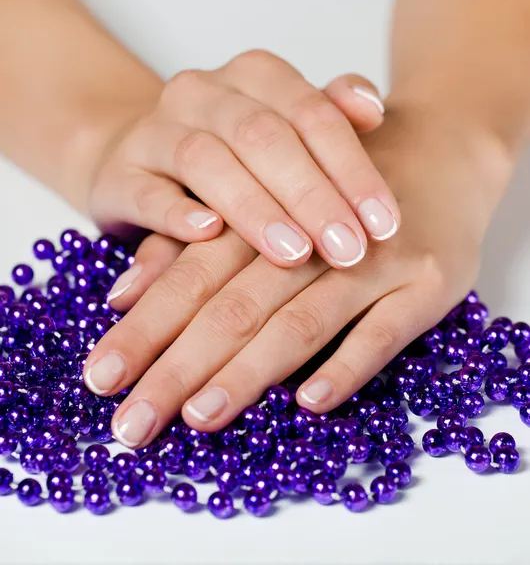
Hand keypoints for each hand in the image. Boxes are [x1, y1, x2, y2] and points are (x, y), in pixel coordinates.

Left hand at [85, 103, 508, 447]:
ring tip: (201, 416)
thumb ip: (192, 246)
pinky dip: (346, 365)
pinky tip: (310, 402)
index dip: (145, 328)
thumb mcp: (260, 201)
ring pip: (301, 320)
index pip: (192, 277)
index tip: (102, 378)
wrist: (438, 148)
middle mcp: (316, 236)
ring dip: (249, 371)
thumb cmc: (336, 186)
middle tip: (134, 423)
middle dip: (178, 367)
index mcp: (266, 212)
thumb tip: (121, 294)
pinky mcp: (429, 280)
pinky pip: (385, 332)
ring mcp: (377, 261)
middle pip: (235, 306)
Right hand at [89, 50, 398, 268]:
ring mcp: (155, 130)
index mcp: (254, 76)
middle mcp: (204, 92)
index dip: (353, 170)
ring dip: (255, 209)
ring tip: (294, 253)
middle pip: (264, 136)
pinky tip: (208, 233)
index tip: (384, 226)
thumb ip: (327, 119)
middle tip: (348, 251)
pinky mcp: (120, 173)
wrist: (139, 159)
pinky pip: (147, 190)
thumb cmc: (230, 155)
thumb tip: (374, 107)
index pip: (314, 115)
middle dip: (312, 197)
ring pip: (206, 159)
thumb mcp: (281, 134)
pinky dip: (177, 212)